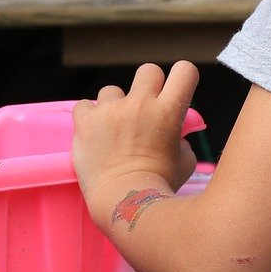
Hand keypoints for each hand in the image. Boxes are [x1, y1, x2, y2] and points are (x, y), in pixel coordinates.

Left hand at [72, 61, 199, 228]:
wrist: (124, 201)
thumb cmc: (159, 185)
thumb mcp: (185, 161)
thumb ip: (181, 140)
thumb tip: (177, 136)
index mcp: (169, 111)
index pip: (185, 70)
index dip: (182, 78)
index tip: (176, 91)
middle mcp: (140, 104)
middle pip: (148, 71)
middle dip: (148, 87)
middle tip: (144, 109)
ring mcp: (111, 110)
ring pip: (112, 91)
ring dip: (114, 106)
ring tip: (113, 130)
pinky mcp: (86, 121)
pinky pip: (84, 105)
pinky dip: (89, 117)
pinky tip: (94, 133)